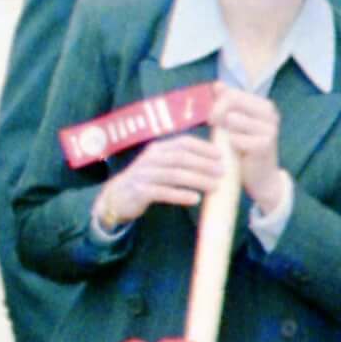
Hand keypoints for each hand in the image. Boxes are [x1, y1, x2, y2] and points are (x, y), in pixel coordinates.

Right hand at [91, 132, 228, 232]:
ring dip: (197, 180)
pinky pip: (162, 192)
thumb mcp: (161, 165)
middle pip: (181, 158)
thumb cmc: (148, 180)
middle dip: (203, 164)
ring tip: (215, 186)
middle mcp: (151, 158)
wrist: (118, 197)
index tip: (221, 155)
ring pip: (174, 175)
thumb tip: (214, 161)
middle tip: (222, 171)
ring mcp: (144, 174)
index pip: (183, 142)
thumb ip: (181, 160)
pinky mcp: (140, 191)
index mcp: (158, 149)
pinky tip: (195, 199)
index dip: (203, 147)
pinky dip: (180, 195)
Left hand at [209, 85, 285, 196]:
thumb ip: (227, 104)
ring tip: (231, 142)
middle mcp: (270, 114)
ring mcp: (270, 129)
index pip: (233, 93)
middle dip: (217, 113)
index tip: (212, 119)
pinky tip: (238, 153)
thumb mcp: (234, 123)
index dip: (217, 104)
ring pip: (233, 119)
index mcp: (265, 106)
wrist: (261, 178)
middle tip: (215, 127)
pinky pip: (236, 138)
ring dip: (226, 132)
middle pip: (232, 101)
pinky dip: (232, 147)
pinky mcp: (265, 145)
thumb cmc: (245, 149)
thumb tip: (218, 84)